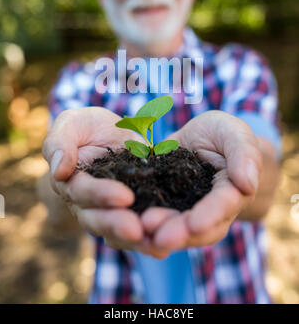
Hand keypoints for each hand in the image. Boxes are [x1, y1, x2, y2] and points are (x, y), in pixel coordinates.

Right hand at [42, 108, 145, 249]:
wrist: (110, 133)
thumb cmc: (85, 127)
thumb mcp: (71, 125)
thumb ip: (60, 143)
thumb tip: (59, 171)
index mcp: (71, 183)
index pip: (82, 193)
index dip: (101, 196)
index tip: (124, 196)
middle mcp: (88, 204)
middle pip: (98, 221)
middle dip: (118, 225)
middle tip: (138, 230)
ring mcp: (112, 211)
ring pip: (119, 233)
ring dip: (136, 240)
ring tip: (157, 242)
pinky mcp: (135, 209)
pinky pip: (140, 228)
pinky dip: (153, 237)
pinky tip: (169, 241)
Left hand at [137, 111, 261, 254]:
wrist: (200, 138)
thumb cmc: (222, 133)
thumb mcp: (233, 133)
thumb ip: (243, 153)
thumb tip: (247, 184)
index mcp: (231, 193)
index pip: (223, 207)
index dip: (209, 216)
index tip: (194, 225)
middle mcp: (209, 211)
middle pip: (197, 229)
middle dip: (177, 233)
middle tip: (156, 235)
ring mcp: (185, 212)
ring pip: (173, 230)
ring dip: (155, 234)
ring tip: (137, 229)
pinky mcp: (162, 206)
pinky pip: (151, 219)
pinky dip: (137, 224)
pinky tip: (120, 222)